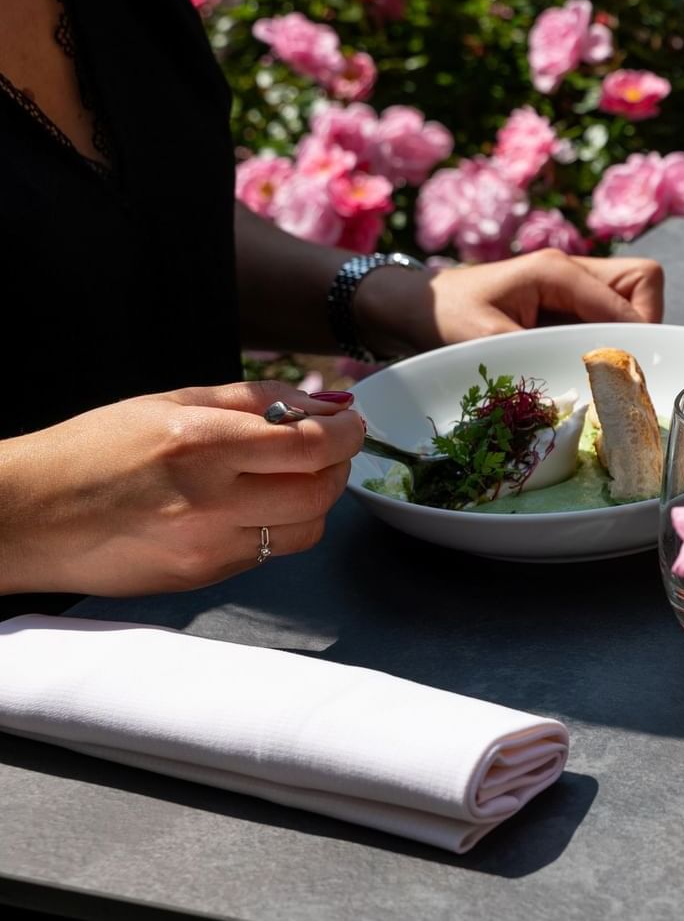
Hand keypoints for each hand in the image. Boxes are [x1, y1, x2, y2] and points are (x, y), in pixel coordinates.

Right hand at [0, 384, 364, 595]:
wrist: (23, 516)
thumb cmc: (91, 451)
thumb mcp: (171, 402)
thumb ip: (258, 401)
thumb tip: (328, 404)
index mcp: (200, 443)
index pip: (311, 445)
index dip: (348, 433)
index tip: (352, 424)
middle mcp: (210, 499)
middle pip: (321, 492)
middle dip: (338, 467)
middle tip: (324, 449)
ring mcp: (207, 547)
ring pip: (306, 530)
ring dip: (312, 502)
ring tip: (284, 478)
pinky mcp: (201, 580)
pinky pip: (267, 553)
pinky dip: (273, 527)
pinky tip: (243, 508)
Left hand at [356, 249, 666, 355]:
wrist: (408, 308)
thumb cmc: (440, 316)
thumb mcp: (486, 339)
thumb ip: (540, 352)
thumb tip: (586, 377)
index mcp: (557, 270)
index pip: (630, 295)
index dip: (637, 335)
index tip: (630, 375)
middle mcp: (572, 270)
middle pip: (643, 283)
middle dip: (644, 323)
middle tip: (621, 366)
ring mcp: (571, 285)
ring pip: (632, 299)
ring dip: (627, 333)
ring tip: (603, 369)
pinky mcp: (565, 303)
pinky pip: (608, 316)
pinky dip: (608, 341)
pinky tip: (584, 366)